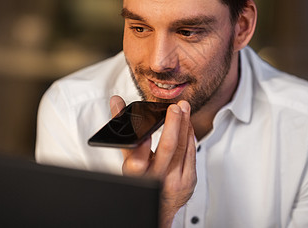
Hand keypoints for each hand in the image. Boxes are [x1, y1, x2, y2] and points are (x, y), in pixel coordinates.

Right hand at [110, 95, 196, 227]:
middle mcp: (156, 178)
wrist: (160, 206)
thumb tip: (116, 101)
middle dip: (172, 125)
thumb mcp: (128, 158)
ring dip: (185, 125)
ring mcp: (174, 180)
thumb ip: (123, 130)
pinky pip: (191, 154)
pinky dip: (189, 136)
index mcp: (136, 174)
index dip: (142, 144)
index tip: (147, 128)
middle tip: (175, 108)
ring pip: (182, 148)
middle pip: (167, 149)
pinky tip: (188, 125)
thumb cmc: (143, 178)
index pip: (136, 159)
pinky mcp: (188, 180)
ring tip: (184, 108)